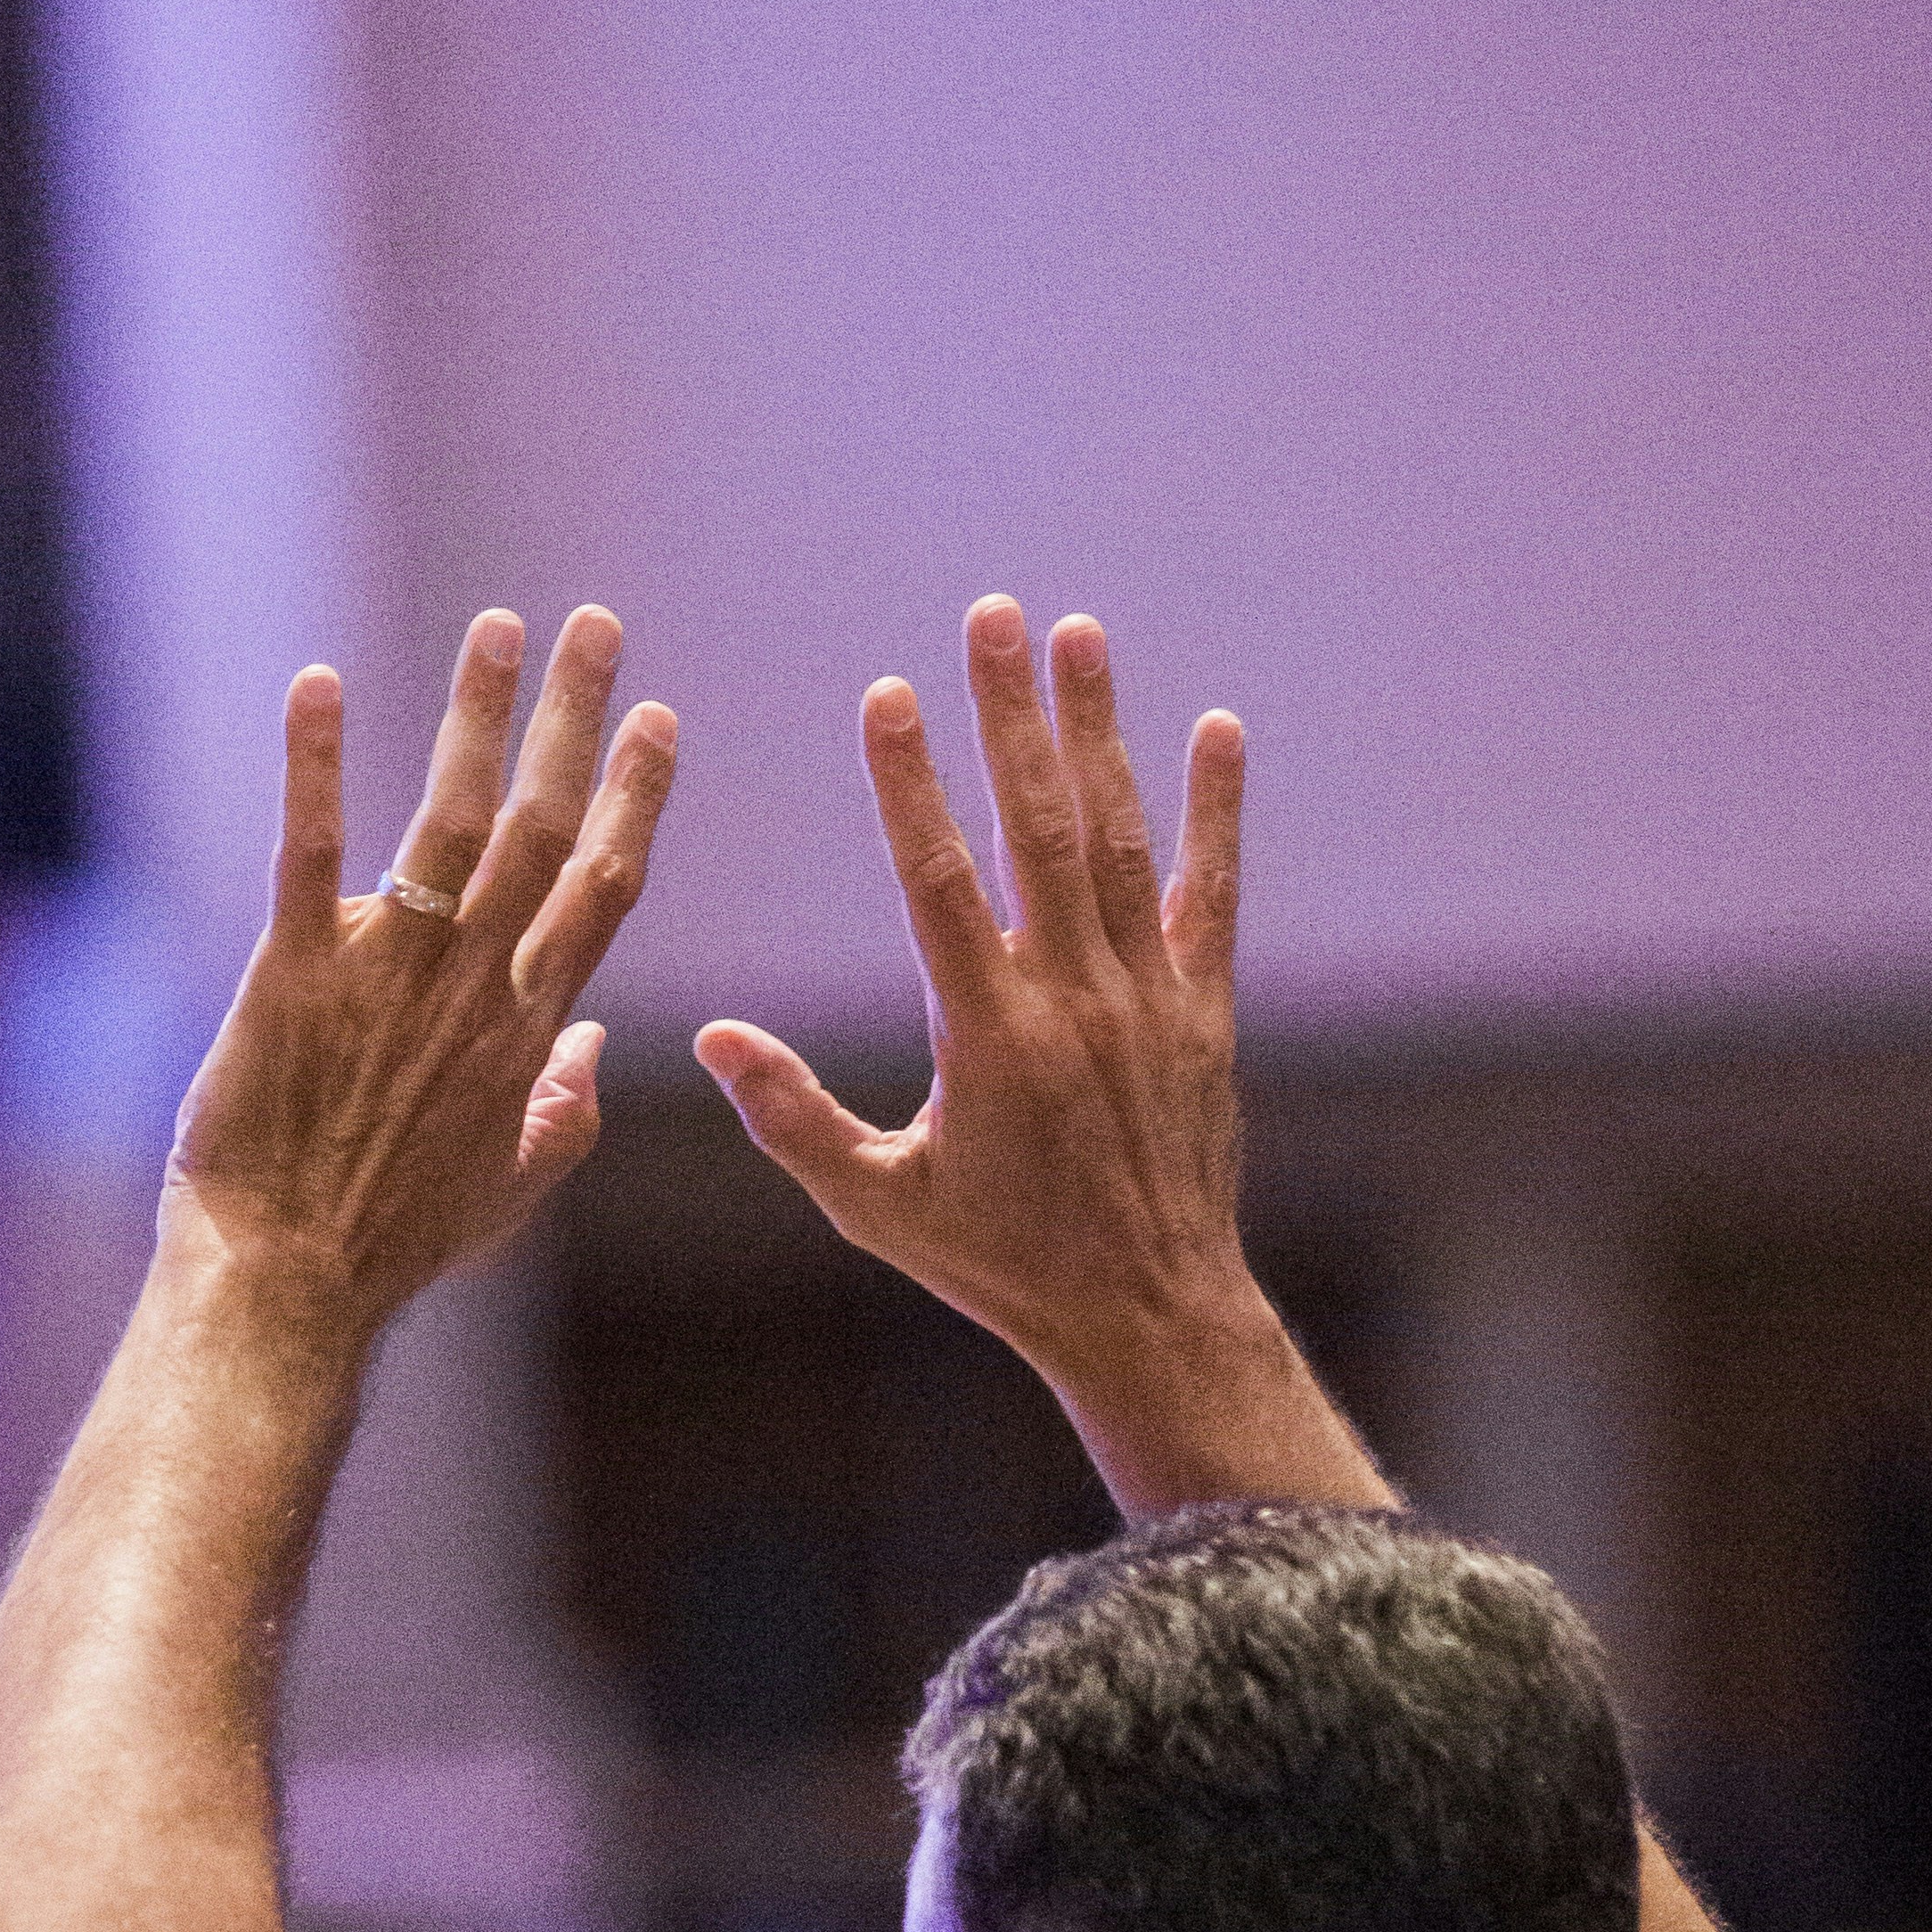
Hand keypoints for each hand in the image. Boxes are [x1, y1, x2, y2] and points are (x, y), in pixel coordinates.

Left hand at [171, 606, 676, 1331]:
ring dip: (477, 713)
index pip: (602, 887)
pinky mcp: (296, 972)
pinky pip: (311, 849)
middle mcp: (474, 983)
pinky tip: (318, 683)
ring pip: (449, 818)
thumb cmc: (393, 1244)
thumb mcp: (509, 1189)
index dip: (635, 796)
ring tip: (500, 628)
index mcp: (528, 1027)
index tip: (659, 721)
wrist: (291, 1283)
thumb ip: (563, 1112)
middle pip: (544, 827)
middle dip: (576, 718)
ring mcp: (389, 971)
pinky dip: (314, 763)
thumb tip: (596, 1051)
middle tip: (598, 626)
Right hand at [697, 598, 1260, 1419]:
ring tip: (1079, 636)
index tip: (889, 694)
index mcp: (987, 1036)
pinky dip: (1216, 811)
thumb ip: (793, 1117)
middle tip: (993, 616)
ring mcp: (1147, 997)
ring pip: (1121, 840)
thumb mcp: (878, 1205)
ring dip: (1099, 732)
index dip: (910, 783)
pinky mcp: (1204, 1011)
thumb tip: (713, 1041)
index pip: (937, 882)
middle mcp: (1073, 998)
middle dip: (1010, 716)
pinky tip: (1218, 729)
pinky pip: (1215, 892)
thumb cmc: (999, 1264)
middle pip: (1037, 829)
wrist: (1147, 1315)